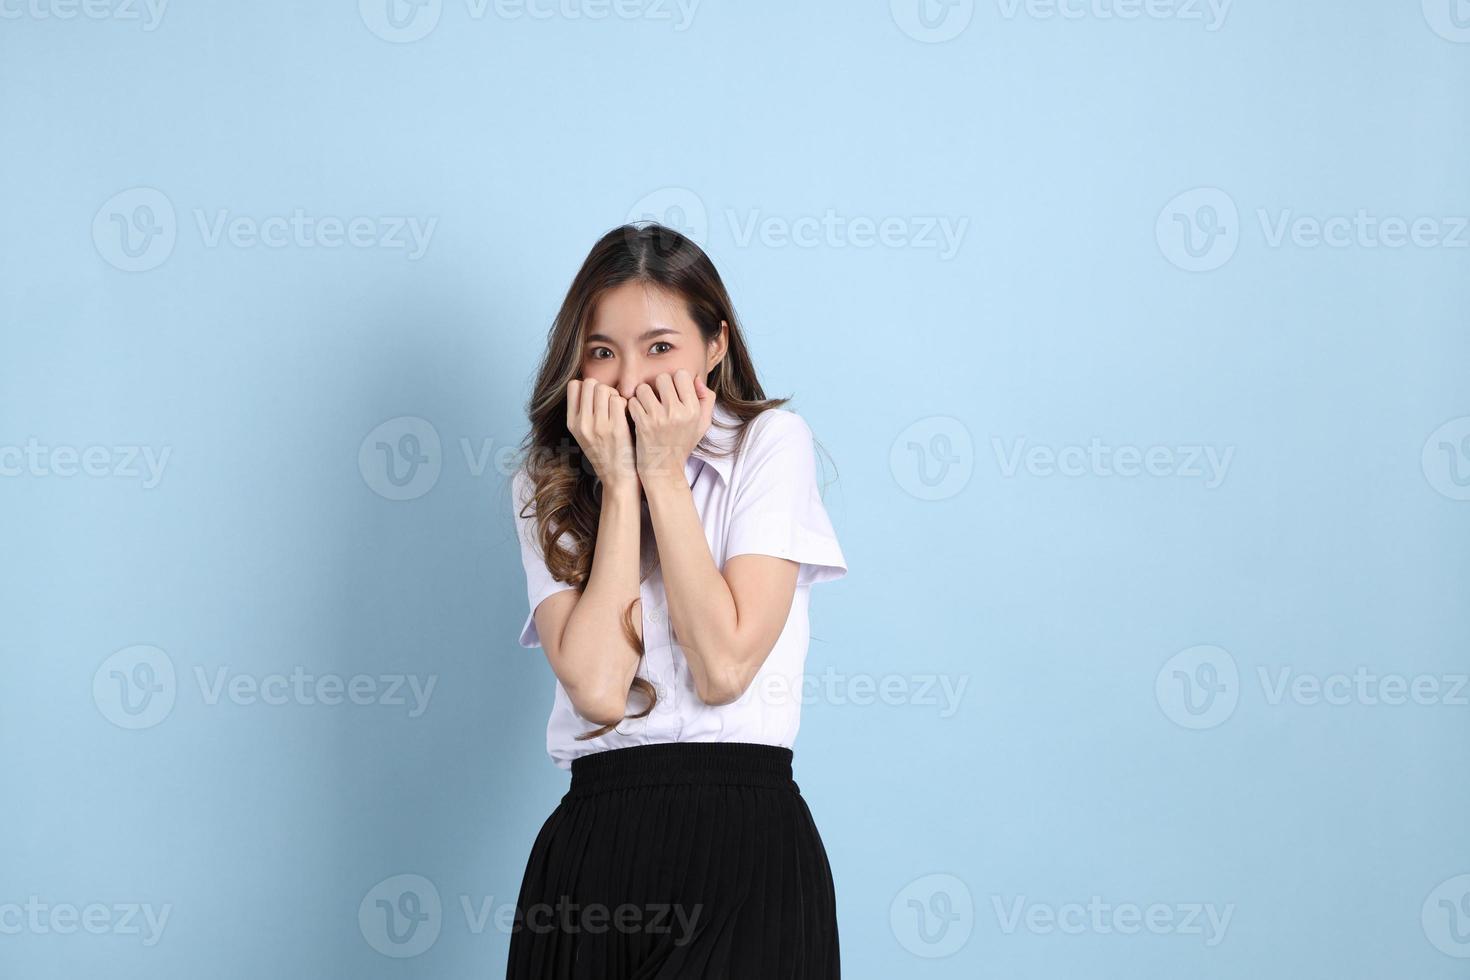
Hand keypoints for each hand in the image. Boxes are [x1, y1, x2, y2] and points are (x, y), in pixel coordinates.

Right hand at [566, 378, 639, 495]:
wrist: (618, 480)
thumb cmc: (606, 453)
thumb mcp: (585, 434)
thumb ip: (584, 411)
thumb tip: (591, 384)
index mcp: (572, 423)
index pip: (574, 386)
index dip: (588, 386)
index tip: (597, 398)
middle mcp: (582, 424)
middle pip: (590, 383)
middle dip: (603, 388)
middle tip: (611, 403)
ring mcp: (598, 426)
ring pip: (605, 389)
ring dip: (615, 395)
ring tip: (619, 410)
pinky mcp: (616, 429)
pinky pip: (619, 400)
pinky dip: (626, 404)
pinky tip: (627, 416)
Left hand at [626, 369, 715, 487]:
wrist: (664, 470)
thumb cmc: (682, 444)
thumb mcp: (702, 424)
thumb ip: (706, 399)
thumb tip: (697, 380)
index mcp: (693, 410)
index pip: (682, 375)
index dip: (674, 381)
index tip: (671, 392)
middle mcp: (678, 412)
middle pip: (662, 378)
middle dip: (657, 387)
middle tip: (657, 399)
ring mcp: (659, 418)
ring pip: (644, 388)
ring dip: (642, 396)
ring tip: (646, 407)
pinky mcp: (643, 424)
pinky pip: (633, 401)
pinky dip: (633, 407)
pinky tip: (638, 416)